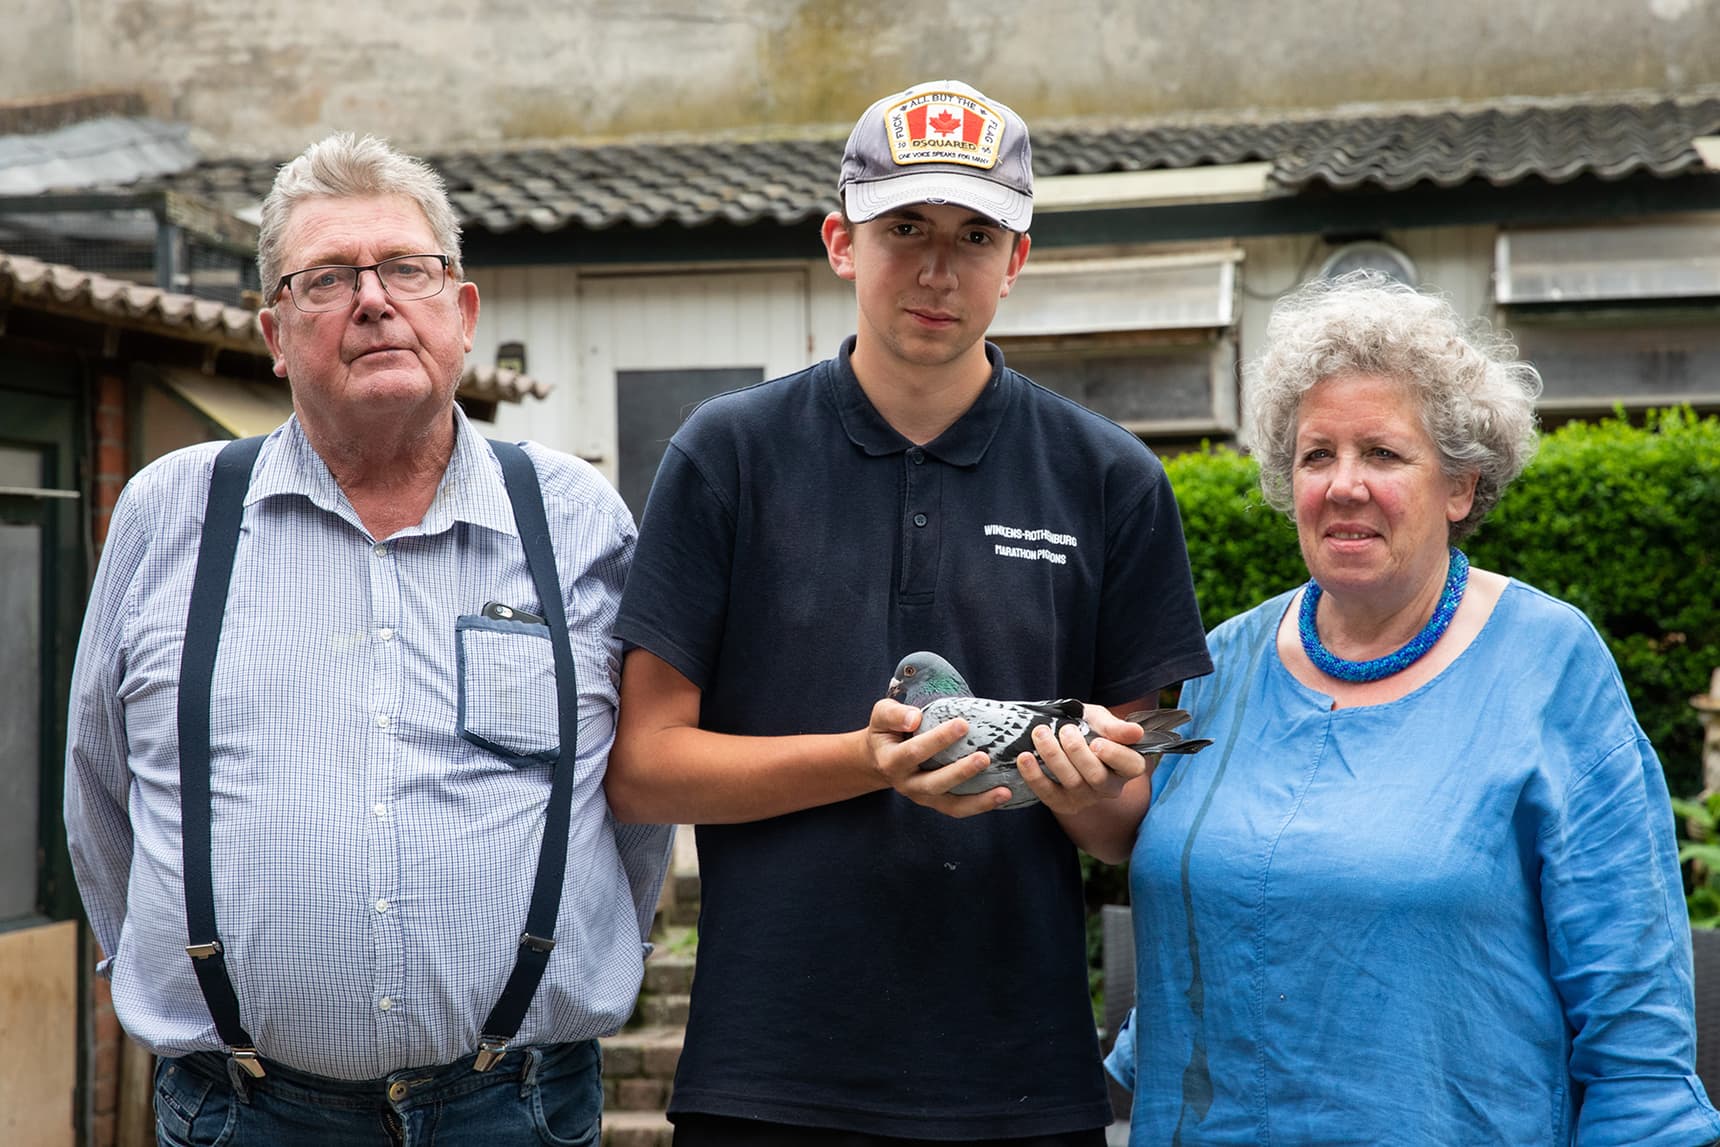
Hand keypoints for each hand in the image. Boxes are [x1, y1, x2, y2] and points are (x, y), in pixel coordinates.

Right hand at [862, 697, 1012, 817]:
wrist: (878, 758)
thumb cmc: (887, 731)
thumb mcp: (881, 716)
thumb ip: (894, 714)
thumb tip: (915, 717)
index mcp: (891, 761)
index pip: (915, 751)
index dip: (938, 739)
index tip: (963, 724)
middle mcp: (906, 783)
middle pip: (934, 782)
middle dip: (960, 772)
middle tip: (984, 757)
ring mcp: (921, 796)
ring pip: (949, 804)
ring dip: (977, 799)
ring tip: (1003, 791)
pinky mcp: (935, 802)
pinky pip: (957, 809)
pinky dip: (980, 805)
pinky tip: (1003, 796)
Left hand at [1014, 704, 1149, 815]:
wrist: (1061, 736)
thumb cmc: (1088, 727)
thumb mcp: (1100, 720)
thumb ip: (1115, 727)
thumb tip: (1136, 732)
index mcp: (1127, 766)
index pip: (1130, 765)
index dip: (1114, 755)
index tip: (1096, 742)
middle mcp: (1109, 787)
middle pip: (1097, 776)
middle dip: (1077, 752)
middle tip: (1065, 730)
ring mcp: (1086, 798)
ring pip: (1072, 783)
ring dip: (1053, 756)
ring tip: (1040, 733)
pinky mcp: (1062, 803)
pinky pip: (1047, 793)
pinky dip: (1034, 775)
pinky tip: (1024, 757)